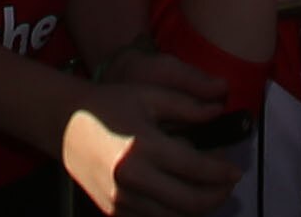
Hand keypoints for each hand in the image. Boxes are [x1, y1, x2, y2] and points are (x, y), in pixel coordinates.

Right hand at [63, 74, 237, 214]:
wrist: (64, 123)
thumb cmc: (109, 104)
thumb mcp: (149, 95)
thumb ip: (187, 105)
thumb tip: (219, 113)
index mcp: (144, 146)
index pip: (196, 169)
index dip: (222, 173)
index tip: (235, 170)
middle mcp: (133, 178)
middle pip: (190, 202)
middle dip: (216, 196)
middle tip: (227, 186)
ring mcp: (121, 199)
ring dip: (198, 210)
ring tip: (209, 193)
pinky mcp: (113, 211)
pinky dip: (174, 214)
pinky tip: (182, 198)